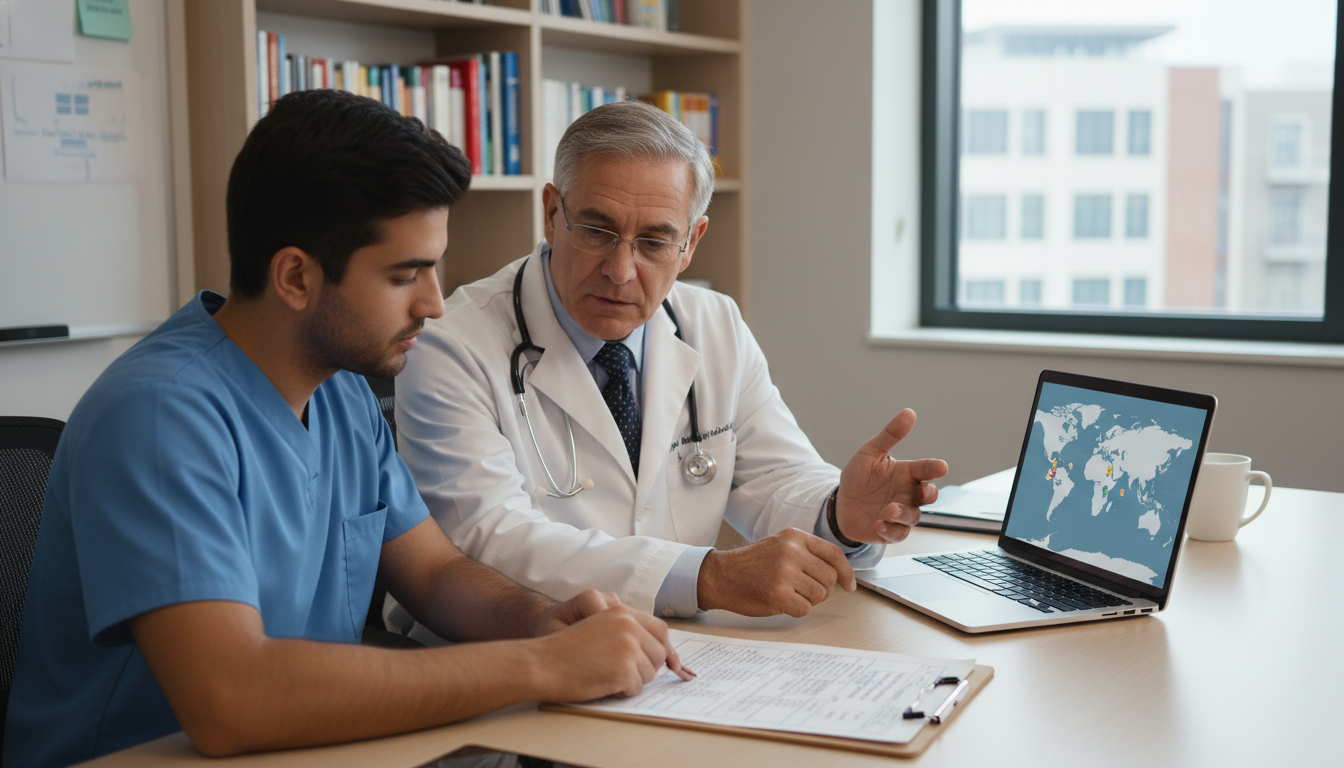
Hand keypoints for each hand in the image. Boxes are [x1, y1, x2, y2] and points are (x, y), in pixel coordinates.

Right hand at [536, 596, 692, 701]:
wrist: (541, 663)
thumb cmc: (566, 650)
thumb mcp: (599, 627)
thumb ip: (628, 631)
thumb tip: (662, 652)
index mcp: (623, 613)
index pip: (660, 630)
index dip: (665, 649)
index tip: (671, 664)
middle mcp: (629, 626)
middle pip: (659, 654)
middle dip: (646, 667)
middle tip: (620, 671)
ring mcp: (628, 647)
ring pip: (649, 673)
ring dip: (631, 680)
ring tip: (604, 674)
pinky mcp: (624, 669)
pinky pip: (635, 688)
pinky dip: (621, 692)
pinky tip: (601, 683)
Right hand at [697, 528, 854, 617]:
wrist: (721, 575)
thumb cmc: (751, 564)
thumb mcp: (780, 545)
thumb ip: (807, 553)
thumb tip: (838, 573)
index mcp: (794, 537)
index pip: (834, 554)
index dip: (846, 573)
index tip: (849, 585)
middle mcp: (791, 552)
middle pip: (829, 578)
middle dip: (822, 590)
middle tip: (804, 590)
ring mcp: (785, 573)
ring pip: (819, 595)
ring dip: (808, 600)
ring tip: (789, 594)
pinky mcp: (778, 594)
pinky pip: (805, 609)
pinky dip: (796, 610)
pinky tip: (781, 602)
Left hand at [836, 409, 948, 544]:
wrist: (841, 503)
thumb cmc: (859, 477)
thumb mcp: (870, 453)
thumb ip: (890, 435)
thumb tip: (909, 413)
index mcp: (906, 473)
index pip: (925, 469)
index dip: (934, 468)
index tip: (941, 466)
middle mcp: (908, 493)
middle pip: (929, 495)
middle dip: (929, 493)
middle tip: (922, 490)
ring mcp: (901, 513)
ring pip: (913, 515)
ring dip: (903, 513)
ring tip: (888, 509)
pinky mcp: (891, 530)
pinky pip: (898, 533)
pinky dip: (891, 530)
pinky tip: (879, 523)